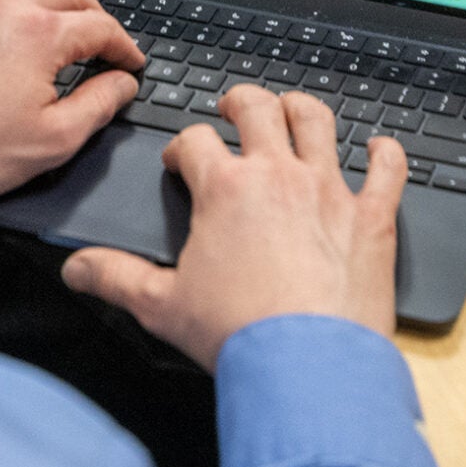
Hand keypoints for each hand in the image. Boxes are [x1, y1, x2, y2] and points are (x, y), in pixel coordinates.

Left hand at [0, 0, 141, 213]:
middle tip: (104, 38)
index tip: (130, 62)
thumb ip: (98, 106)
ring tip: (57, 22)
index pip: (101, 27)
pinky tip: (3, 33)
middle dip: (95, 13)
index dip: (125, 46)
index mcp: (41, 34)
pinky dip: (5, 8)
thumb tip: (121, 85)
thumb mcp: (53, 140)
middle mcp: (6, 10)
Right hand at [60, 85, 404, 369]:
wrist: (307, 365)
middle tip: (233, 107)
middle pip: (258, 109)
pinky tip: (381, 148)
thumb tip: (78, 267)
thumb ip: (115, 278)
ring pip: (319, 121)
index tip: (180, 162)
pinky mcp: (372, 217)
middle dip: (241, 101)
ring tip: (294, 109)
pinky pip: (387, 169)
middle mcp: (278, 175)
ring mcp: (330, 190)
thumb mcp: (161, 306)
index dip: (181, 146)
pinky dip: (386, 153)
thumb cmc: (239, 335)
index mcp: (225, 189)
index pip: (194, 140)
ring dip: (303, 108)